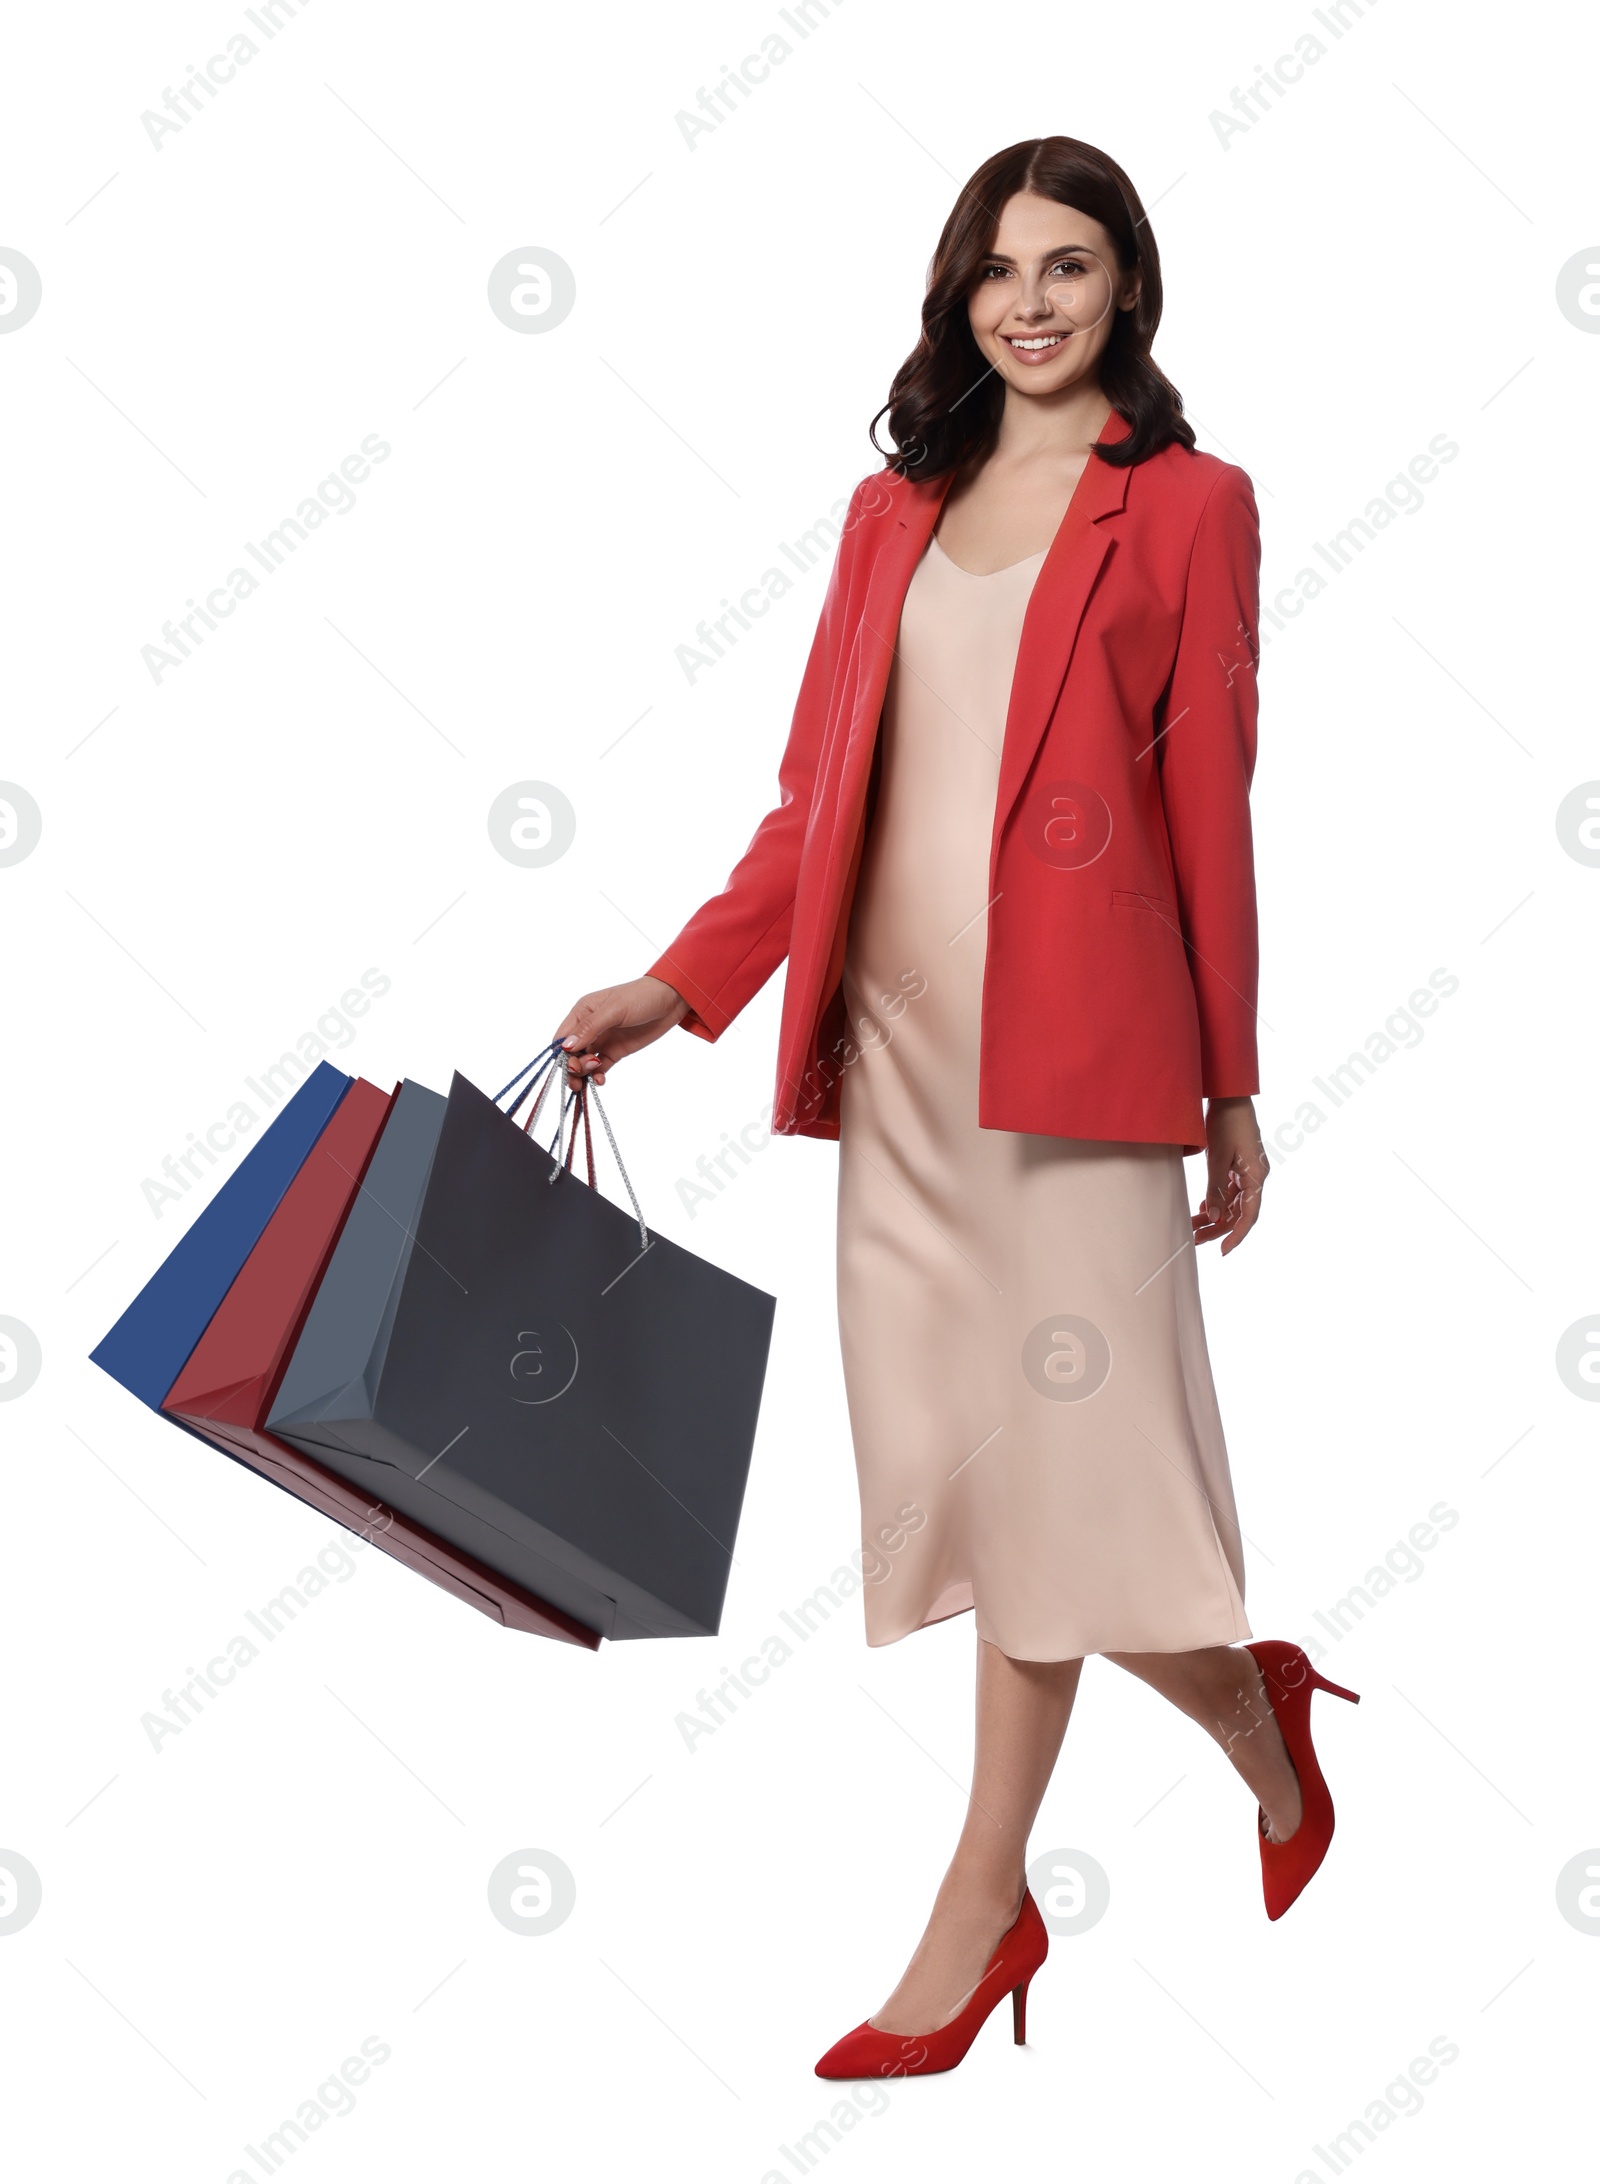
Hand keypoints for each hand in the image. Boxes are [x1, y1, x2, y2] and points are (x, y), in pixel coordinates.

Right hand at [555, 975, 688, 1085]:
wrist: (670, 1001)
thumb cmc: (640, 997)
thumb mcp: (614, 1010)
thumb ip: (589, 1028)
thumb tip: (565, 1047)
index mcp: (582, 1013)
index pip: (562, 1037)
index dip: (561, 1053)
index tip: (570, 1064)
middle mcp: (588, 1028)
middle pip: (571, 1053)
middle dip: (572, 1066)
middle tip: (582, 1072)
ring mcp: (602, 1040)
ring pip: (584, 1062)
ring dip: (583, 1074)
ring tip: (594, 1078)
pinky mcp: (616, 1051)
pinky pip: (600, 1068)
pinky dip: (597, 1076)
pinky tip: (601, 1081)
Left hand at [1192, 1096, 1268, 1254]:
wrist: (1229, 1096)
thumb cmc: (1225, 1122)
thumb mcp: (1217, 1158)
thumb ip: (1216, 1189)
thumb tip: (1215, 1218)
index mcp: (1256, 1176)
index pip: (1249, 1215)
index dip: (1236, 1236)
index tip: (1222, 1252)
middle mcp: (1256, 1177)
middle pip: (1239, 1212)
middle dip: (1217, 1228)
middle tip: (1195, 1240)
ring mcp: (1248, 1171)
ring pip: (1233, 1203)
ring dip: (1215, 1215)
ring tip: (1193, 1227)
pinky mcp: (1239, 1165)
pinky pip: (1230, 1191)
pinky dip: (1217, 1201)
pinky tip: (1203, 1209)